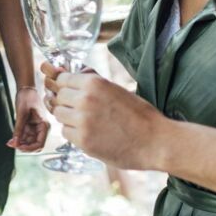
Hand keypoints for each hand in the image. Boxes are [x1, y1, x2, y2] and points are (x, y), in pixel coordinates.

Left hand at [10, 85, 47, 151]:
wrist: (26, 88)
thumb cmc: (27, 97)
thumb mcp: (21, 113)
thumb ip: (19, 129)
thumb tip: (15, 142)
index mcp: (44, 125)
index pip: (40, 144)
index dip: (29, 148)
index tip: (19, 147)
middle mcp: (42, 128)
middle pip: (35, 145)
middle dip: (24, 147)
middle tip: (13, 145)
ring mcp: (36, 128)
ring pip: (29, 142)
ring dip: (20, 144)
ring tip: (10, 142)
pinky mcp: (30, 126)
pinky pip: (25, 137)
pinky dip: (19, 139)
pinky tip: (12, 139)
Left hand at [45, 64, 167, 170]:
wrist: (156, 142)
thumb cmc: (140, 115)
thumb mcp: (117, 90)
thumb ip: (93, 83)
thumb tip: (75, 73)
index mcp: (94, 83)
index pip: (62, 79)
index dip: (65, 86)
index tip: (68, 91)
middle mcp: (85, 100)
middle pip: (58, 97)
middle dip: (66, 102)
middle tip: (79, 110)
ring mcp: (82, 121)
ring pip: (59, 114)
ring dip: (68, 118)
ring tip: (85, 122)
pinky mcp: (83, 141)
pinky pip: (66, 132)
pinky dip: (73, 133)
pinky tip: (89, 134)